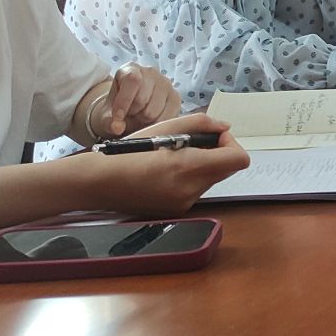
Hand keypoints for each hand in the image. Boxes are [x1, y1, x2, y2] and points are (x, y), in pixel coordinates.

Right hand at [74, 114, 249, 214]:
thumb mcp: (162, 127)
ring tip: (175, 156)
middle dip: (218, 152)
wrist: (97, 183)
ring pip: (213, 179)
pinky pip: (197, 189)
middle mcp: (191, 190)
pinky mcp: (177, 210)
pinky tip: (167, 171)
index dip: (230, 143)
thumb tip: (224, 127)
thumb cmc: (126, 152)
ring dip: (204, 165)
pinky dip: (191, 177)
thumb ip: (199, 124)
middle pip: (227, 169)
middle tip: (192, 142)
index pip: (238, 159)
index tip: (212, 135)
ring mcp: (185, 204)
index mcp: (188, 168)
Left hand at [103, 64, 182, 138]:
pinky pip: (166, 118)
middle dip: (134, 113)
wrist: (130, 110)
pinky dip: (156, 124)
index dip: (124, 101)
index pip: (133, 80)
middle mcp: (151, 72)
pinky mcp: (176, 97)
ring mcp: (166, 84)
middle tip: (130, 114)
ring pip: (153, 111)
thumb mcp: (107, 115)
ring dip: (144, 120)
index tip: (117, 118)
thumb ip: (108, 121)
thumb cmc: (119, 108)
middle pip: (142, 99)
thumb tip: (117, 127)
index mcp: (131, 69)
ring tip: (140, 115)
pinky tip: (151, 119)